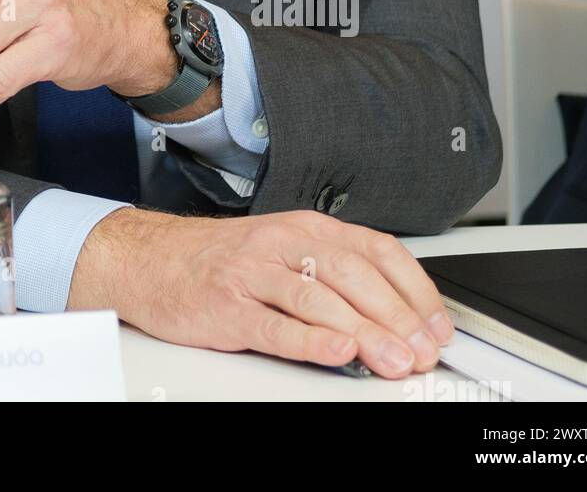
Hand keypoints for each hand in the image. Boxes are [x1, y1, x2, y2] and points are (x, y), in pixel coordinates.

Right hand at [71, 207, 454, 377]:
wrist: (150, 260)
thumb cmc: (222, 260)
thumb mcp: (284, 250)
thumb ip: (334, 275)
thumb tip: (398, 316)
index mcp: (304, 226)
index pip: (375, 249)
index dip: (414, 289)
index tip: (437, 325)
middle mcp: (281, 242)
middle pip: (352, 274)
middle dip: (396, 316)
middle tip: (422, 351)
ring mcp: (252, 272)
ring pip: (318, 296)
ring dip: (364, 331)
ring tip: (393, 360)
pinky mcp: (227, 305)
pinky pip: (274, 323)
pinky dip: (310, 339)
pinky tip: (337, 350)